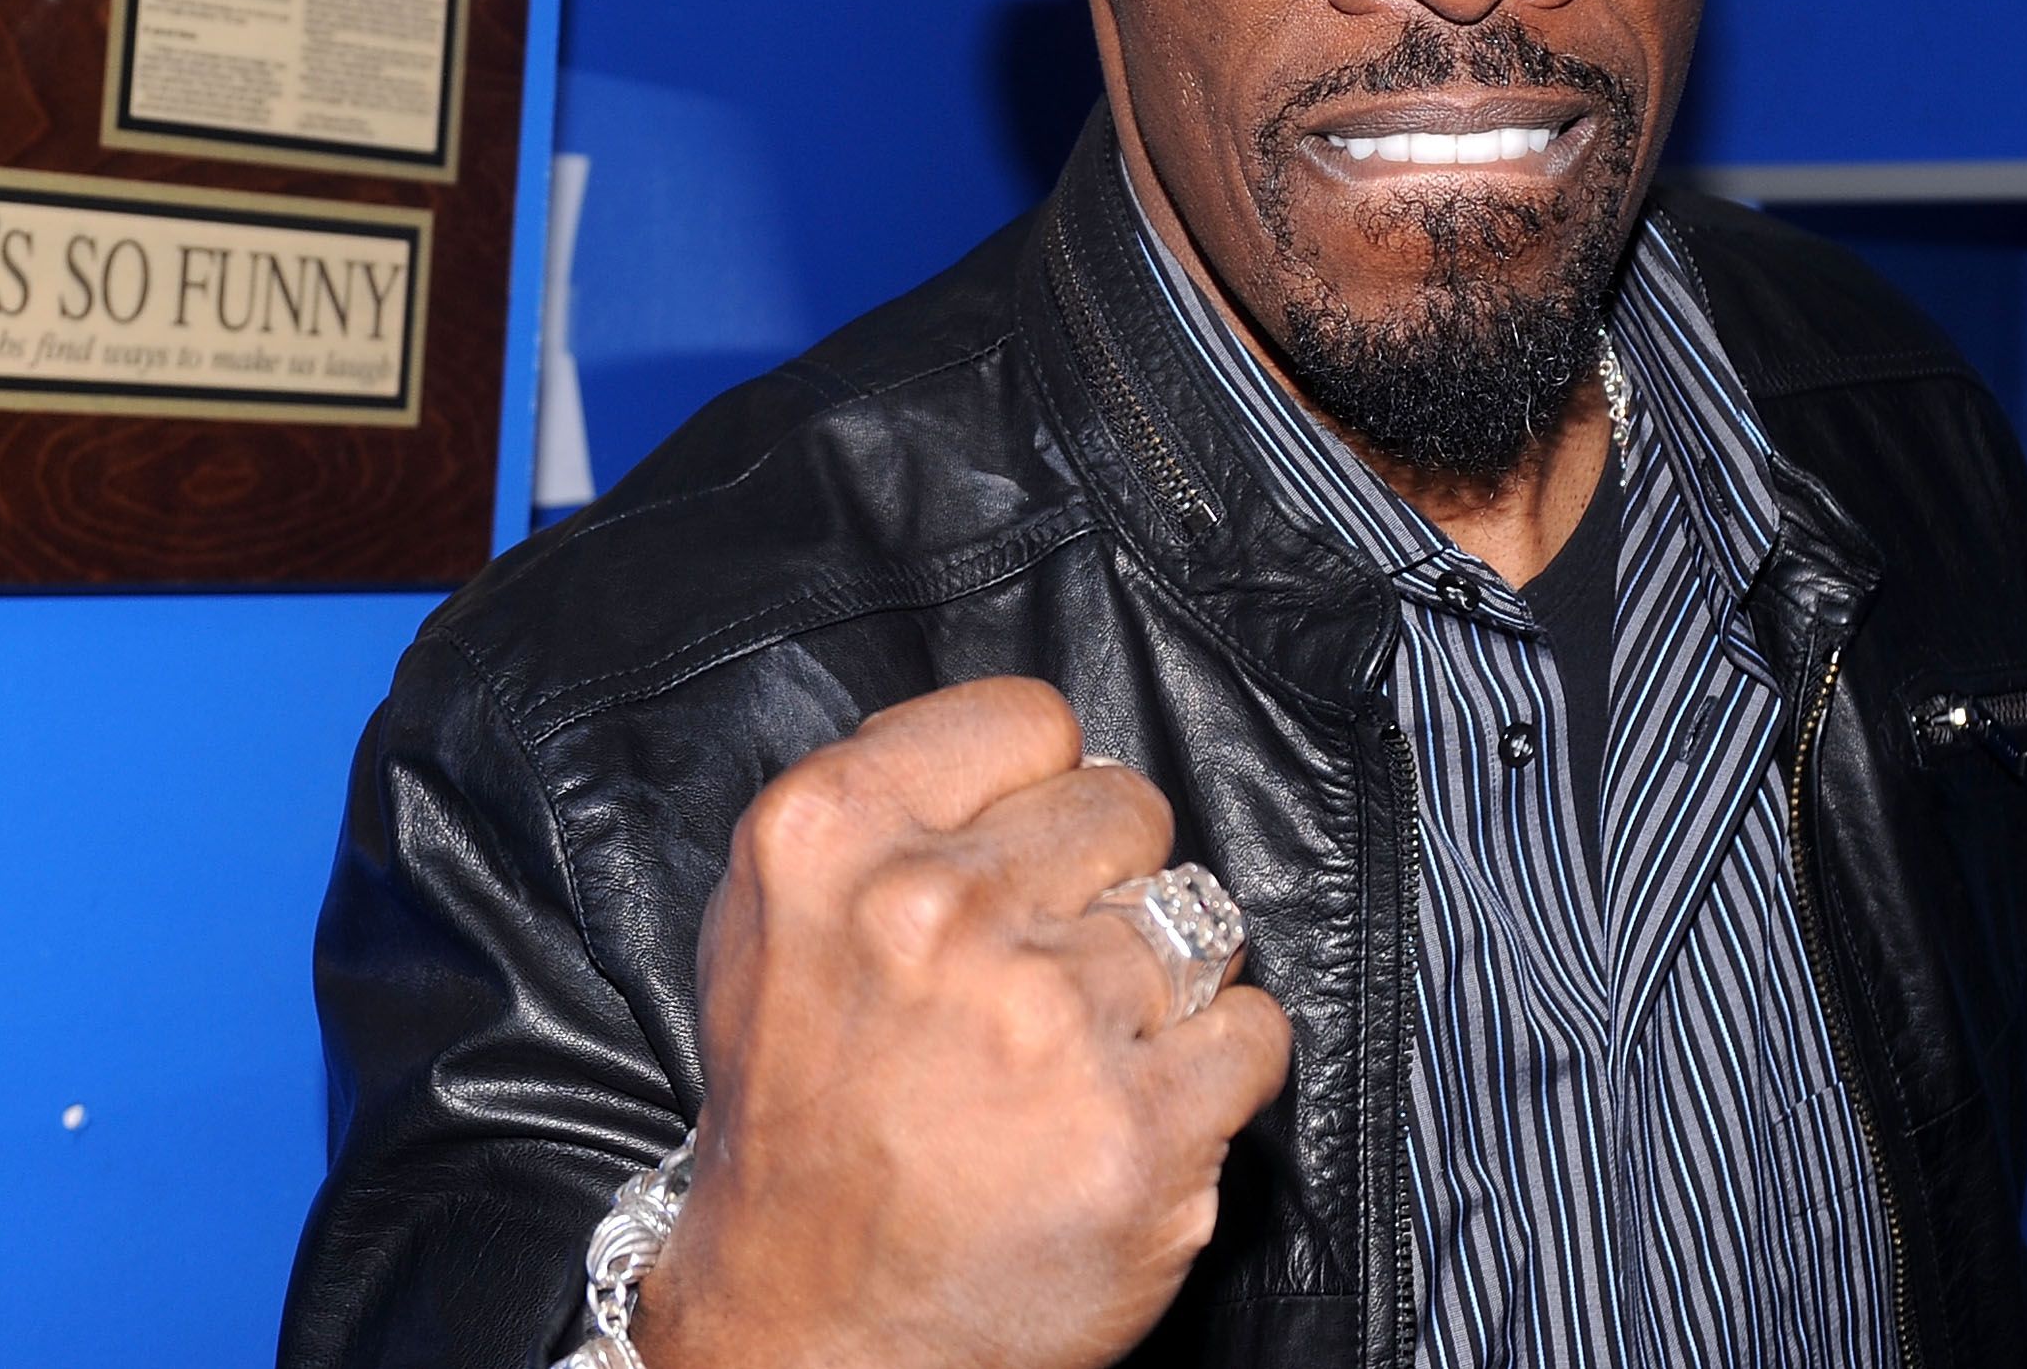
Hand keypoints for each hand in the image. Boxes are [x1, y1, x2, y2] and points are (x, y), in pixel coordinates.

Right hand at [630, 678, 1292, 1368]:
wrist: (807, 1337)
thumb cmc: (802, 1124)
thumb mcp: (772, 918)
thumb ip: (891, 805)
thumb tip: (1032, 746)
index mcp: (831, 837)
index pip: (1035, 719)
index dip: (1039, 793)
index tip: (1017, 862)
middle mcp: (934, 912)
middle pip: (1127, 808)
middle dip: (1103, 888)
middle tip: (1036, 981)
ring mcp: (1045, 1022)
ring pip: (1197, 921)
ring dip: (1154, 993)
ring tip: (1069, 1062)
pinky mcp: (1139, 1131)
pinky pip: (1254, 1030)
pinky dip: (1215, 1073)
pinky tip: (1133, 1112)